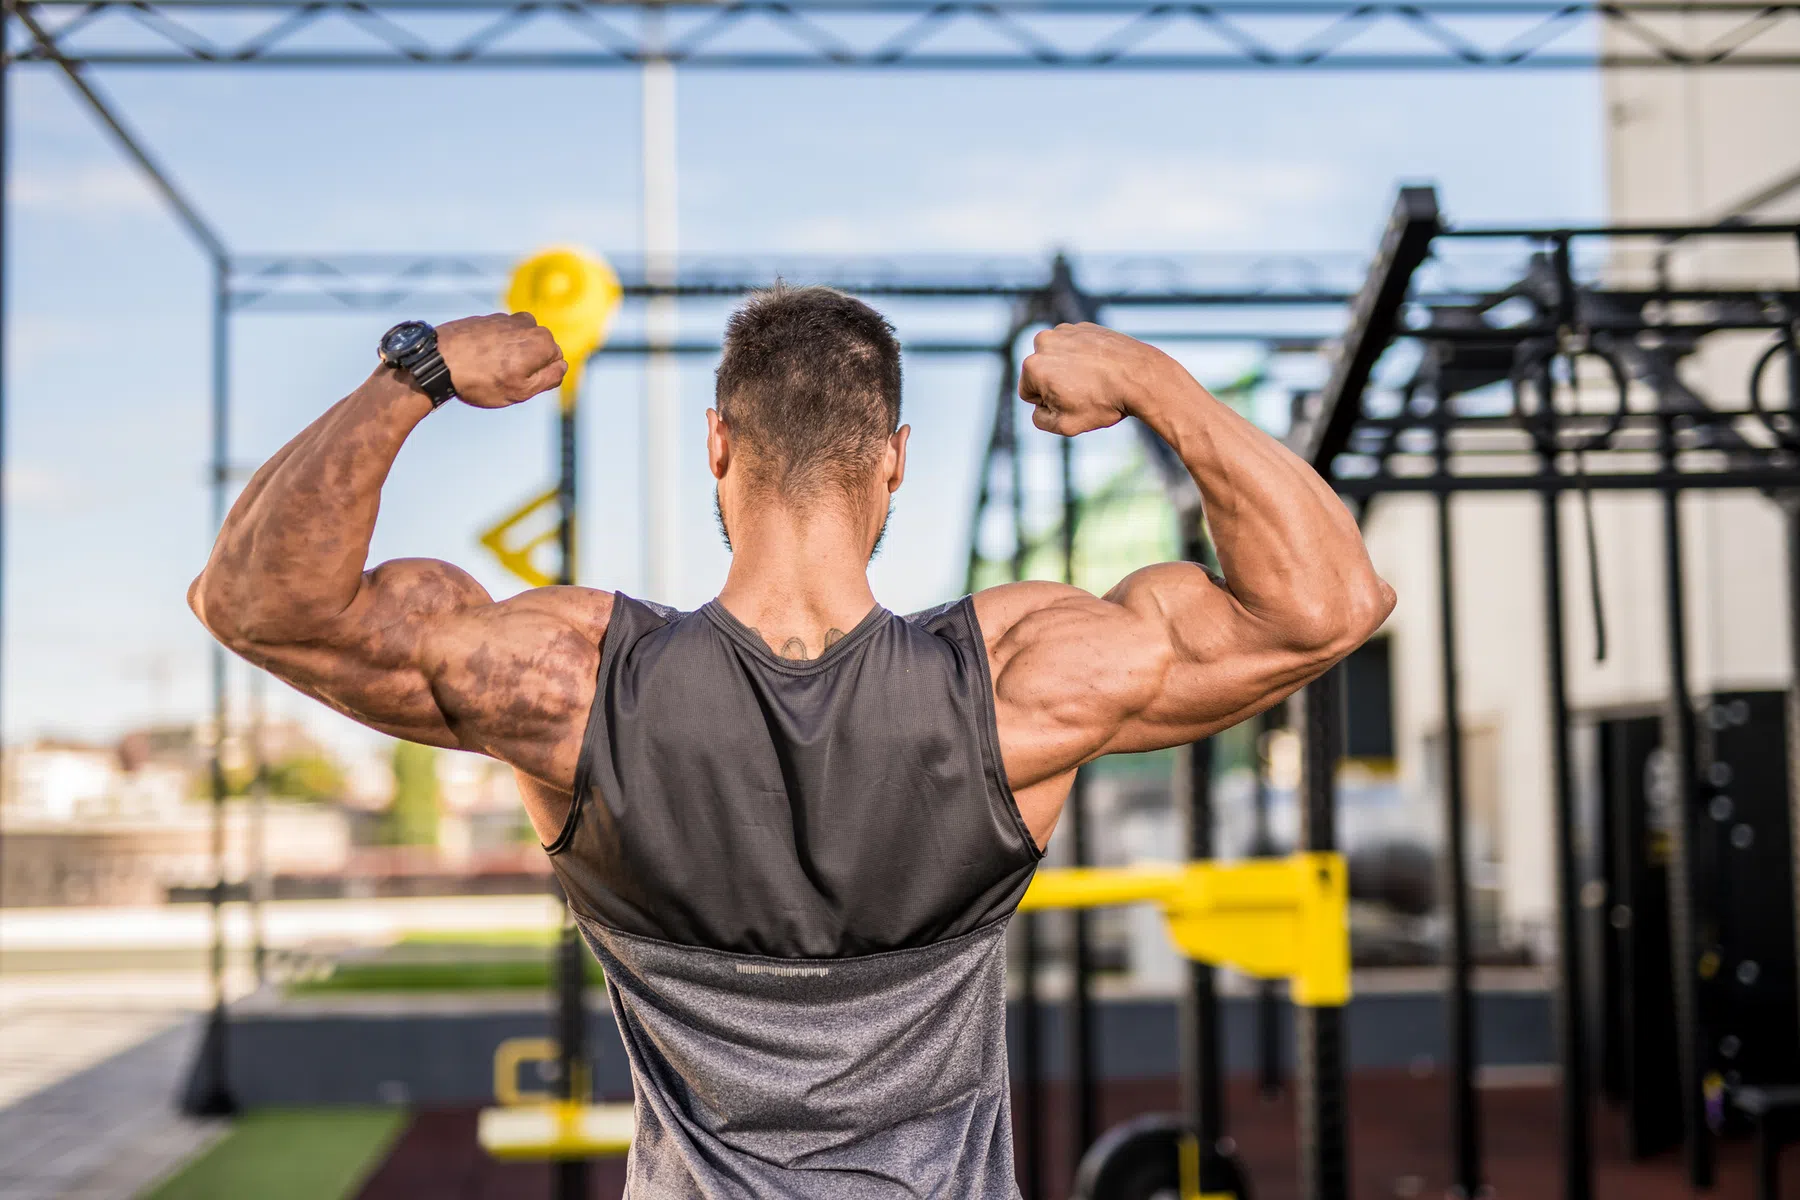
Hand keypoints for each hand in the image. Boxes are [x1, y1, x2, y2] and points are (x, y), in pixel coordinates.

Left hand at [437, 313, 567, 409]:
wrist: (437, 360)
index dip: (538, 379)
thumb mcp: (521, 391)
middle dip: (526, 365)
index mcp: (542, 342)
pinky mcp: (486, 319)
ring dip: (510, 356)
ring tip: (488, 370)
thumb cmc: (480, 380)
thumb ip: (550, 378)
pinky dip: (493, 348)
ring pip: (519, 343)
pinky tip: (476, 360)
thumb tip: (562, 366)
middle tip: (502, 379)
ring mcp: (506, 319)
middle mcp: (528, 324)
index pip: (557, 364)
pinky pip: (499, 337)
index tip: (518, 384)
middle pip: (539, 351)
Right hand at [1018, 323, 1175, 435]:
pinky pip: (1075, 347)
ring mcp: (1065, 331)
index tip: (1072, 403)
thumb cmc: (1103, 403)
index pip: (1028, 393)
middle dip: (1057, 384)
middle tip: (1085, 393)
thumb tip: (1039, 407)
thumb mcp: (1066, 425)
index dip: (1049, 404)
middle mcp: (1044, 342)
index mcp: (1033, 366)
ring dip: (1069, 370)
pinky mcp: (1084, 327)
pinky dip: (1084, 357)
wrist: (1141, 377)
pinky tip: (1102, 368)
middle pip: (1042, 372)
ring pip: (1058, 359)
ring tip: (1094, 381)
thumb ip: (1041, 420)